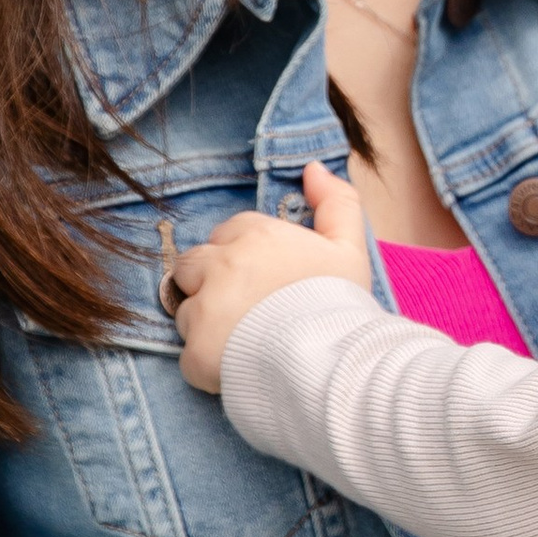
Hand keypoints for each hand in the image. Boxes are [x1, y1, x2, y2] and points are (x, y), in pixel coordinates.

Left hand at [172, 160, 371, 392]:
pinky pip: (189, 357)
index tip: (266, 281)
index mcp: (256, 235)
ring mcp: (205, 307)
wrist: (331, 360)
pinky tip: (237, 368)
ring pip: (186, 311)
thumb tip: (313, 168)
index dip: (243, 258)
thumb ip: (336, 202)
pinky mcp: (197, 351)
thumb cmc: (341, 304)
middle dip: (210, 284)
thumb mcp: (351, 248)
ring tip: (244, 343)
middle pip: (193, 265)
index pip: (228, 233)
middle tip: (247, 311)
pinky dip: (207, 366)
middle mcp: (223, 264)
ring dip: (206, 326)